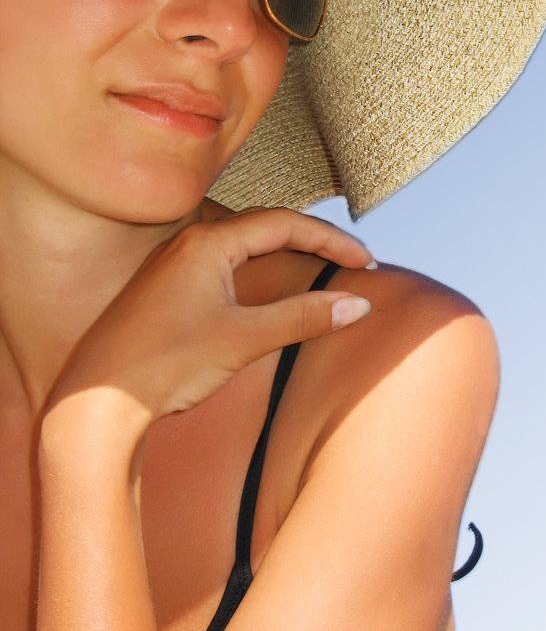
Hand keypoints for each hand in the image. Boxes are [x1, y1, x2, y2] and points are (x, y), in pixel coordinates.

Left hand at [45, 209, 376, 429]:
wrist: (95, 406)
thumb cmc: (164, 367)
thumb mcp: (243, 340)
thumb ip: (303, 317)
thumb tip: (357, 304)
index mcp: (208, 243)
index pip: (285, 224)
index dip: (331, 239)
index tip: (365, 261)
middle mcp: (187, 243)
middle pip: (264, 226)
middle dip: (311, 240)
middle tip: (349, 261)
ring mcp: (171, 266)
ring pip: (240, 244)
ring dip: (282, 252)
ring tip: (317, 268)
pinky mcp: (162, 290)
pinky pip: (220, 263)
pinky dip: (255, 269)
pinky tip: (264, 290)